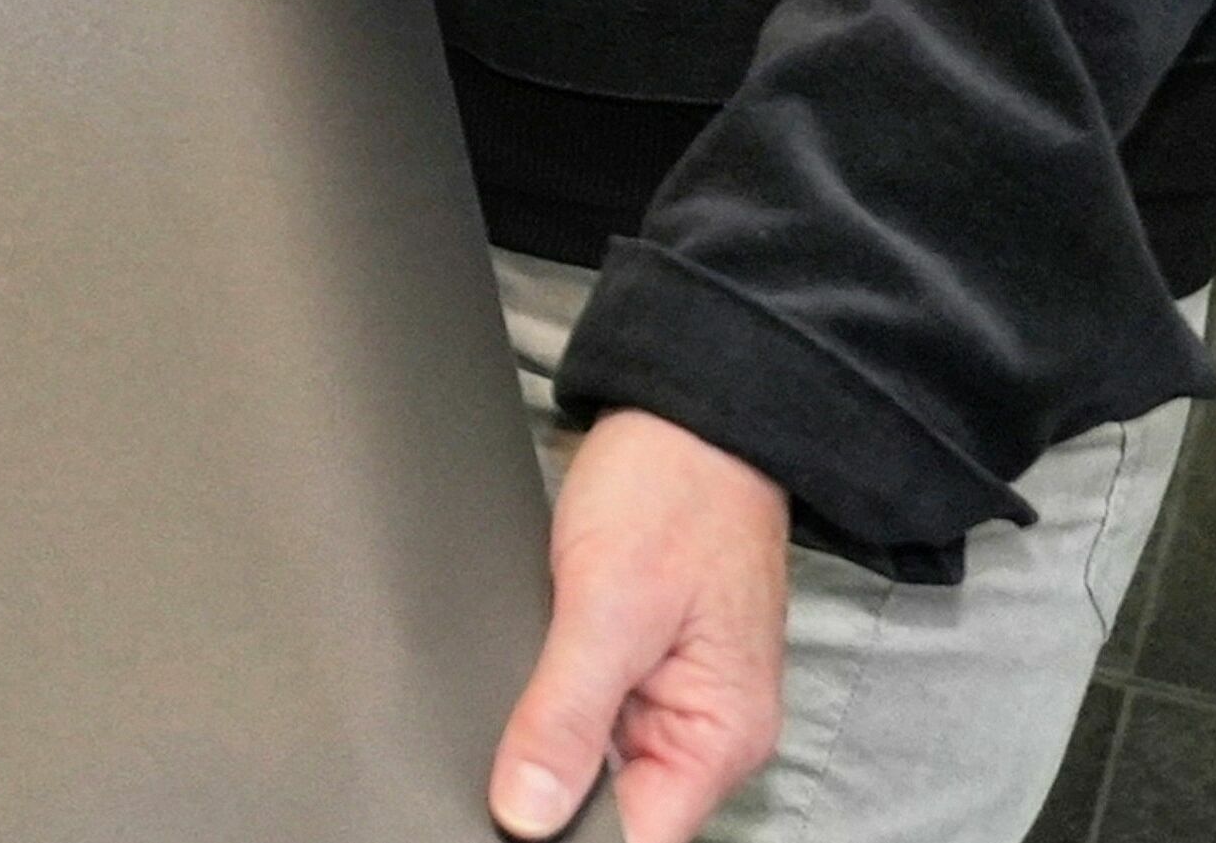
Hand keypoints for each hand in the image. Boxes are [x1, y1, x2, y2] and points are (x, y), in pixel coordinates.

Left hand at [497, 407, 789, 841]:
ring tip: (513, 682)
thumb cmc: (674, 493)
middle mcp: (702, 733)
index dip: (567, 832)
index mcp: (717, 738)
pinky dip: (550, 697)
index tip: (504, 806)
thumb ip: (565, 716)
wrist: (690, 415)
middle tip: (499, 734)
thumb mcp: (608, 603)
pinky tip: (522, 663)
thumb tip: (526, 815)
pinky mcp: (638, 665)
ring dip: (544, 736)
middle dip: (548, 783)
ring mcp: (670, 700)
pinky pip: (588, 711)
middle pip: (612, 808)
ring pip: (591, 760)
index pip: (638, 838)